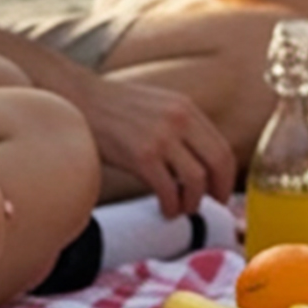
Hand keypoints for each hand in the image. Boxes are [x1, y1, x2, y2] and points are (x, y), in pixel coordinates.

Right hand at [74, 74, 238, 216]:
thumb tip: (198, 160)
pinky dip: (172, 205)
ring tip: (182, 208)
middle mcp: (179, 120)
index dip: (228, 176)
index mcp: (186, 108)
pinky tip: (166, 208)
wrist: (79, 98)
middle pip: (218, 162)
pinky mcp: (141, 155)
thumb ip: (181, 126)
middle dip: (219, 190)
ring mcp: (161, 137)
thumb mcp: (158, 105)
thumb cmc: (114, 107)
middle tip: (213, 204)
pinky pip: (168, 189)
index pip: (222, 147)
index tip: (222, 191)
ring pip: (196, 179)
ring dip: (193, 201)